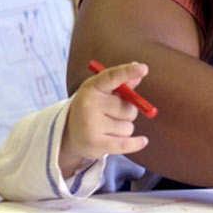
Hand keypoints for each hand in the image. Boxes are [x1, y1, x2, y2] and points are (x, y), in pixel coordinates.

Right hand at [59, 62, 150, 177]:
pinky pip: (126, 144)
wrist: (69, 134)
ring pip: (128, 127)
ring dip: (124, 128)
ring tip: (107, 128)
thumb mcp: (103, 92)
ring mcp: (90, 125)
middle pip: (129, 108)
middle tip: (112, 114)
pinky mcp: (94, 144)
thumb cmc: (93, 107)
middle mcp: (89, 105)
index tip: (144, 68)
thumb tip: (140, 69)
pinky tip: (143, 141)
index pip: (112, 77)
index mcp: (92, 88)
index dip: (128, 72)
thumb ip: (123, 83)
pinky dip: (136, 143)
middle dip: (127, 112)